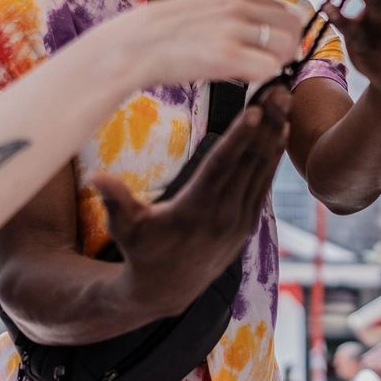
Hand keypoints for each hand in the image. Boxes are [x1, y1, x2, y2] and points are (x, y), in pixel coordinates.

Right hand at [89, 87, 291, 314]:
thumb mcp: (124, 227)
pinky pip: (265, 184)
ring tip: (286, 100)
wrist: (166, 291)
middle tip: (280, 89)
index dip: (240, 138)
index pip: (221, 167)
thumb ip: (115, 200)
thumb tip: (94, 179)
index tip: (256, 111)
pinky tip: (281, 131)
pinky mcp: (249, 224)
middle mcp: (224, 216)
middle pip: (250, 162)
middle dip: (268, 124)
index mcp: (195, 211)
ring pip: (263, 170)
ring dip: (276, 134)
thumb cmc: (140, 251)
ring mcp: (241, 221)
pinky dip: (274, 157)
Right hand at [117, 0, 297, 87]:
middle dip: (287, 48)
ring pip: (286, 48)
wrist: (133, 46)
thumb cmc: (165, 33)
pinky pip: (269, 69)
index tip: (270, 48)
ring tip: (254, 72)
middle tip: (269, 64)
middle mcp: (236, 6)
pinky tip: (243, 79)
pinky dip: (262, 78)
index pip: (283, 8)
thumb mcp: (202, 7)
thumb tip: (261, 28)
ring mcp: (232, 30)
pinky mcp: (226, 55)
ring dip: (277, 64)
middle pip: (292, 26)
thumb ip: (232, 12)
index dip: (282, 32)